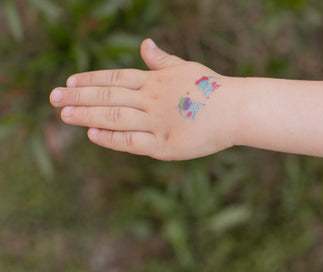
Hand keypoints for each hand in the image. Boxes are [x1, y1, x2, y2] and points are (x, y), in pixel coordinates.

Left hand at [50, 39, 234, 159]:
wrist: (236, 111)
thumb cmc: (213, 89)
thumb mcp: (185, 68)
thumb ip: (162, 60)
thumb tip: (144, 43)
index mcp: (155, 81)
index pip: (115, 77)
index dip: (90, 79)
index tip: (69, 83)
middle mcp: (151, 99)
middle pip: (108, 95)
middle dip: (78, 97)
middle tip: (53, 98)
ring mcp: (156, 122)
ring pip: (115, 116)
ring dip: (87, 115)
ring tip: (64, 114)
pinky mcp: (164, 145)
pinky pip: (132, 141)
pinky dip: (111, 138)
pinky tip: (92, 134)